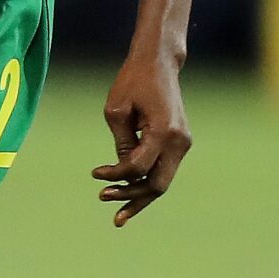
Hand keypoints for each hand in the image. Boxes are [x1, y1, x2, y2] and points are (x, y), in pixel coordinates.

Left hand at [91, 44, 191, 226]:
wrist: (159, 62)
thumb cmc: (133, 81)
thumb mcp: (116, 110)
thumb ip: (122, 144)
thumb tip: (123, 172)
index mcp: (164, 131)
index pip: (138, 168)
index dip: (115, 176)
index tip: (95, 173)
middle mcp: (179, 141)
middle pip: (157, 185)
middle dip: (132, 198)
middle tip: (105, 200)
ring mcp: (183, 143)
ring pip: (162, 182)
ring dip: (140, 196)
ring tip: (118, 214)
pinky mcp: (180, 142)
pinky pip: (163, 170)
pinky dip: (147, 183)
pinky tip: (129, 194)